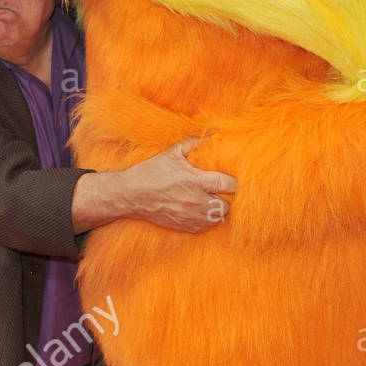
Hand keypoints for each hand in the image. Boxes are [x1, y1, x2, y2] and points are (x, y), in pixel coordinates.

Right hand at [121, 138, 236, 232]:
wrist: (131, 195)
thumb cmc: (151, 172)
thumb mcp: (172, 153)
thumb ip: (194, 144)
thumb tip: (212, 138)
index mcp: (194, 181)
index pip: (227, 184)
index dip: (235, 182)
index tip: (233, 179)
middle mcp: (195, 201)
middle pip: (226, 205)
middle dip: (226, 198)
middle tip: (220, 190)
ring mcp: (190, 216)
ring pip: (218, 218)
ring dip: (217, 209)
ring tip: (212, 200)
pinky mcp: (184, 226)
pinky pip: (206, 227)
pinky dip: (207, 219)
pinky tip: (201, 209)